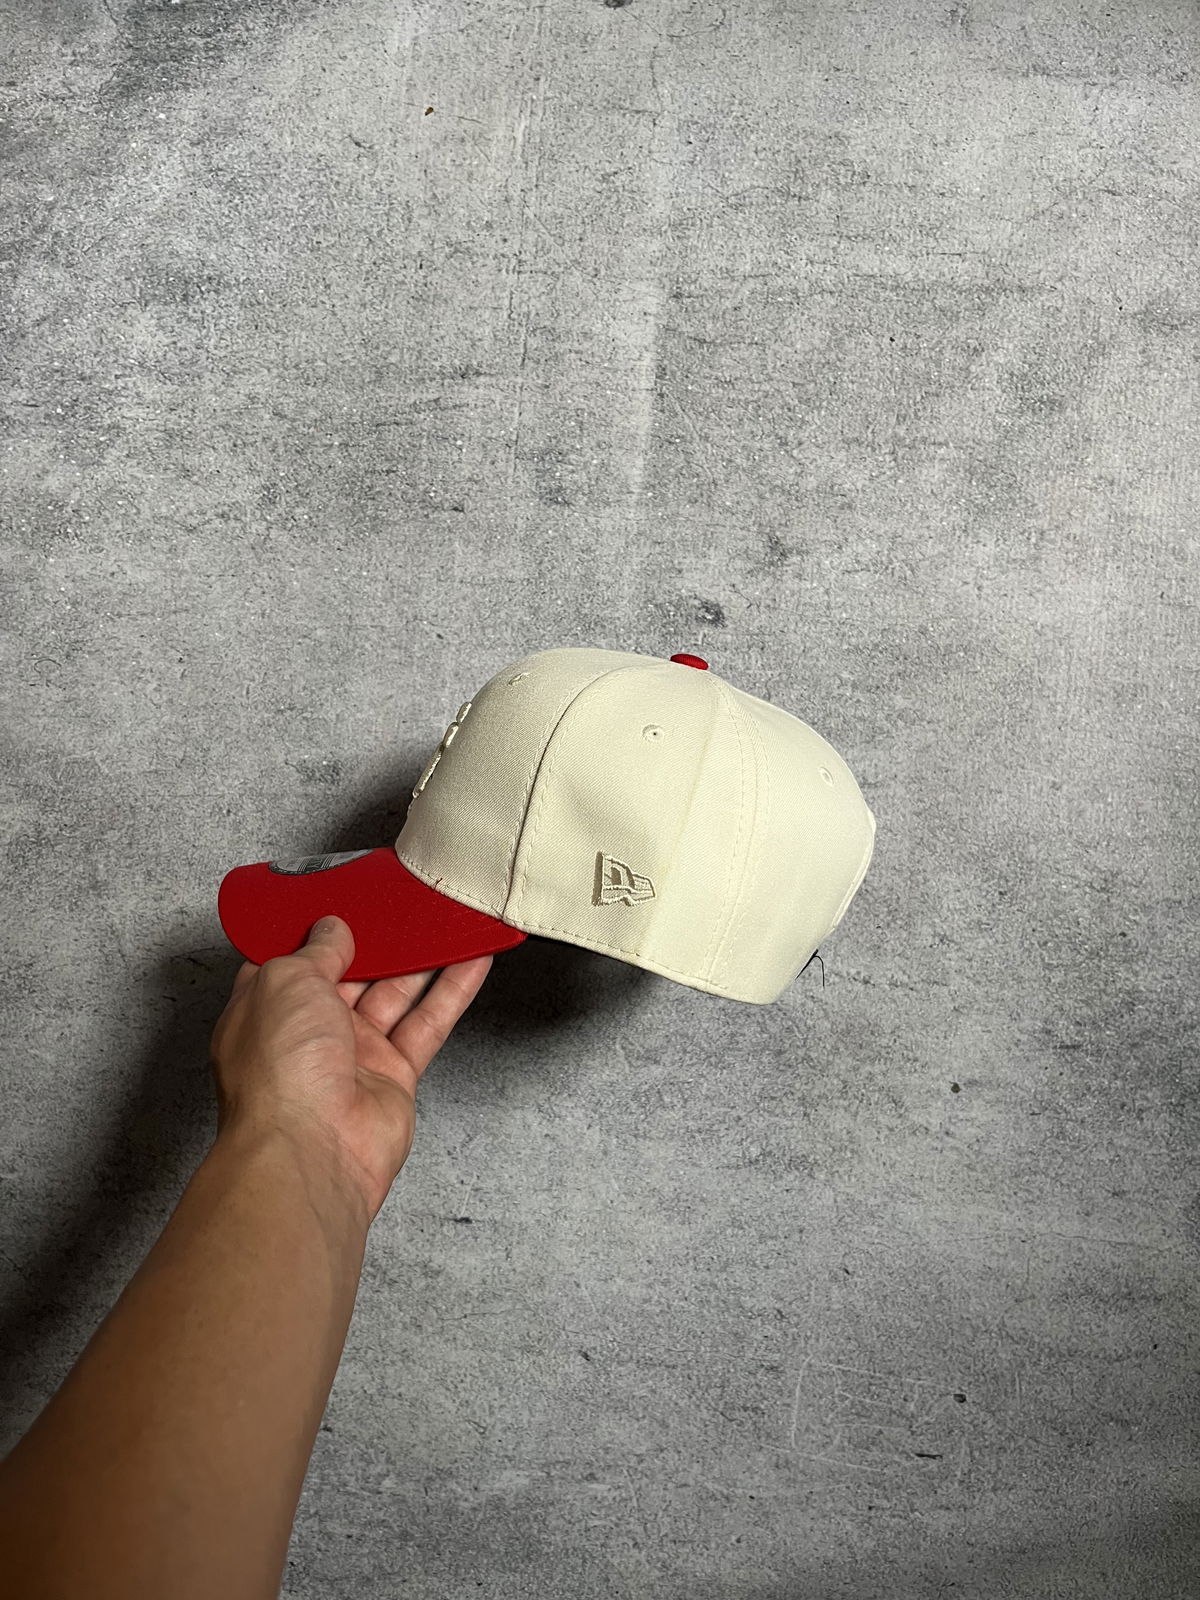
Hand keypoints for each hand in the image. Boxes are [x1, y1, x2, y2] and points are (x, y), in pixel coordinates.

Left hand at [208, 916, 492, 1219]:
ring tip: (453, 918)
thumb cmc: (278, 1071)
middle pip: (353, 972)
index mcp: (266, 1008)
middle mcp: (308, 1032)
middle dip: (382, 938)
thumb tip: (333, 928)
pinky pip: (427, 1023)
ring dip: (426, 957)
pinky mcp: (394, 1074)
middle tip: (413, 899)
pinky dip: (453, 989)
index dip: (321, 927)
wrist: (312, 1149)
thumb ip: (316, 949)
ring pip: (397, 993)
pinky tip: (473, 959)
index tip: (350, 895)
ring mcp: (353, 1055)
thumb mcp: (284, 980)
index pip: (295, 958)